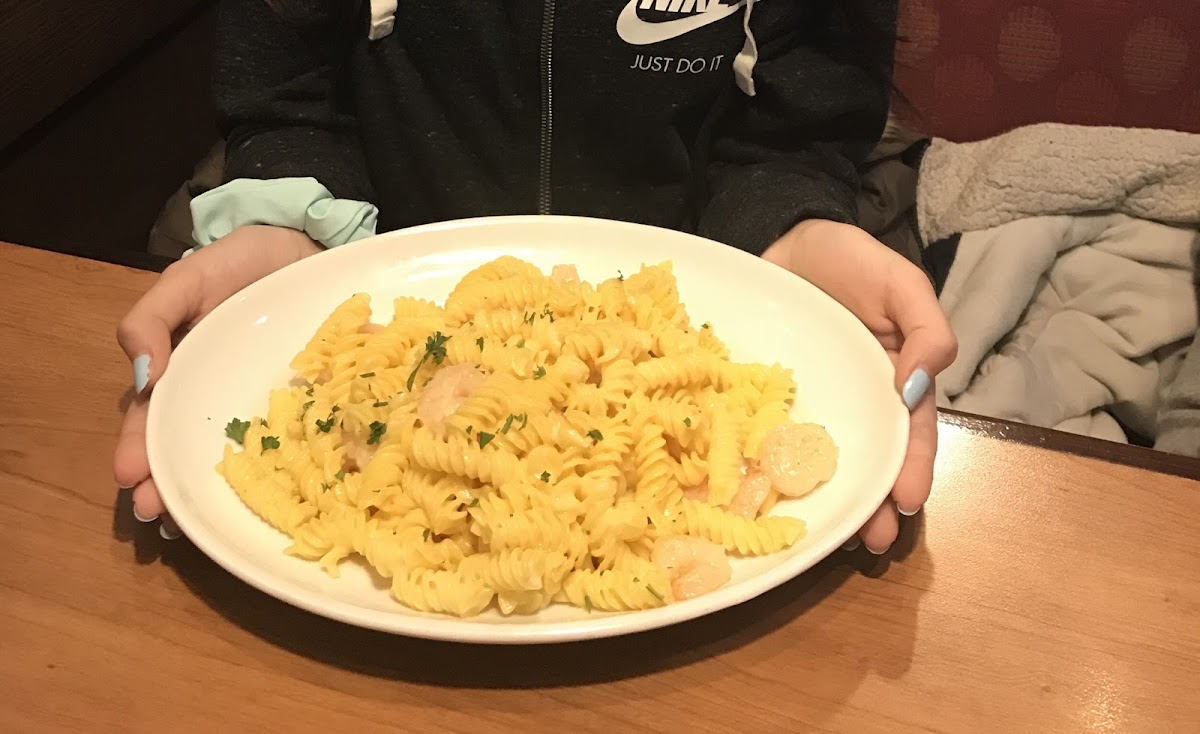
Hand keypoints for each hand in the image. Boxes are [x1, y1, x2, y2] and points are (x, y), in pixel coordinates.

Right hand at [114, 226, 320, 536]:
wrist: (306, 247)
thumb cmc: (241, 262)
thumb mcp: (188, 278)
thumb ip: (154, 317)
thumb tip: (143, 371)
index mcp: (183, 373)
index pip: (151, 420)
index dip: (138, 450)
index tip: (131, 479)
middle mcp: (217, 397)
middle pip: (186, 448)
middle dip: (168, 484)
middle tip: (160, 516)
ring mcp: (261, 404)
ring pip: (236, 456)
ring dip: (212, 490)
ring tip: (194, 522)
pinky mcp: (306, 403)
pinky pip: (295, 439)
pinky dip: (285, 469)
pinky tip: (278, 498)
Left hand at [762, 219, 956, 554]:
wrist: (784, 235)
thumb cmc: (848, 259)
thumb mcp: (900, 283)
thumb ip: (925, 328)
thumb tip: (919, 385)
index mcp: (895, 378)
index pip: (910, 433)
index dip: (911, 468)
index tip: (906, 502)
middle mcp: (856, 400)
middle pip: (871, 458)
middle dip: (877, 503)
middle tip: (874, 541)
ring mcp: (813, 403)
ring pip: (826, 459)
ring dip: (836, 500)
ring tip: (838, 538)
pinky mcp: (769, 399)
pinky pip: (773, 437)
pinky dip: (776, 469)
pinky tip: (773, 498)